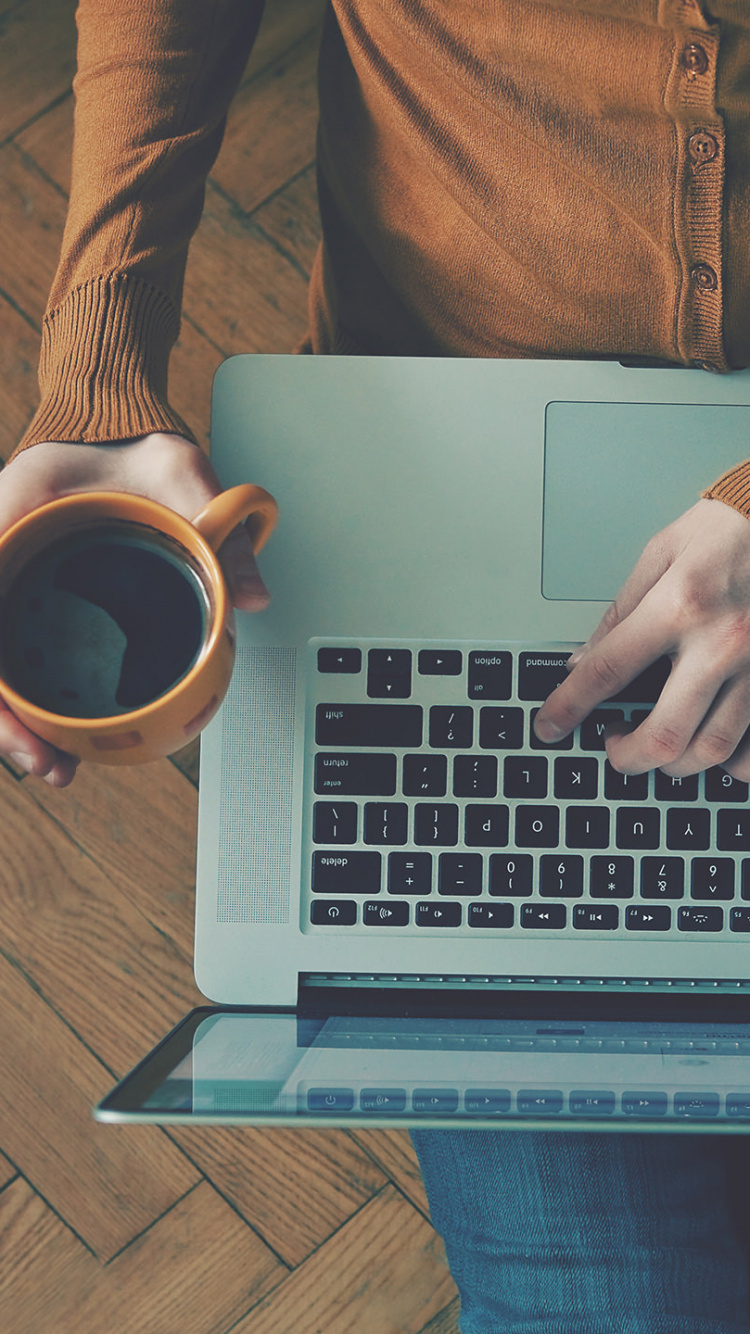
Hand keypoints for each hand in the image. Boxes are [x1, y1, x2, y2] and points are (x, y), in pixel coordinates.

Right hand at [0, 433, 269, 785]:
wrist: (109, 421)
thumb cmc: (125, 439)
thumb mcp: (177, 471)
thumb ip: (215, 524)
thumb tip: (254, 596)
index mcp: (8, 520)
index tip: (18, 717)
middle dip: (4, 720)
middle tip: (51, 763)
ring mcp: (8, 579)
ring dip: (13, 721)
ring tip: (56, 764)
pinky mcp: (26, 598)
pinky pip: (15, 654)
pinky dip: (26, 698)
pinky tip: (57, 734)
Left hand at [534, 498, 749, 778]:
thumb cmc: (727, 529)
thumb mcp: (660, 554)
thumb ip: (621, 612)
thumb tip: (585, 659)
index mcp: (679, 606)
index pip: (608, 671)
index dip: (569, 706)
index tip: (550, 725)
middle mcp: (721, 643)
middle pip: (664, 734)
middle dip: (627, 756)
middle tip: (613, 747)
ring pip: (712, 750)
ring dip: (674, 764)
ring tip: (657, 748)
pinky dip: (731, 763)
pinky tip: (710, 750)